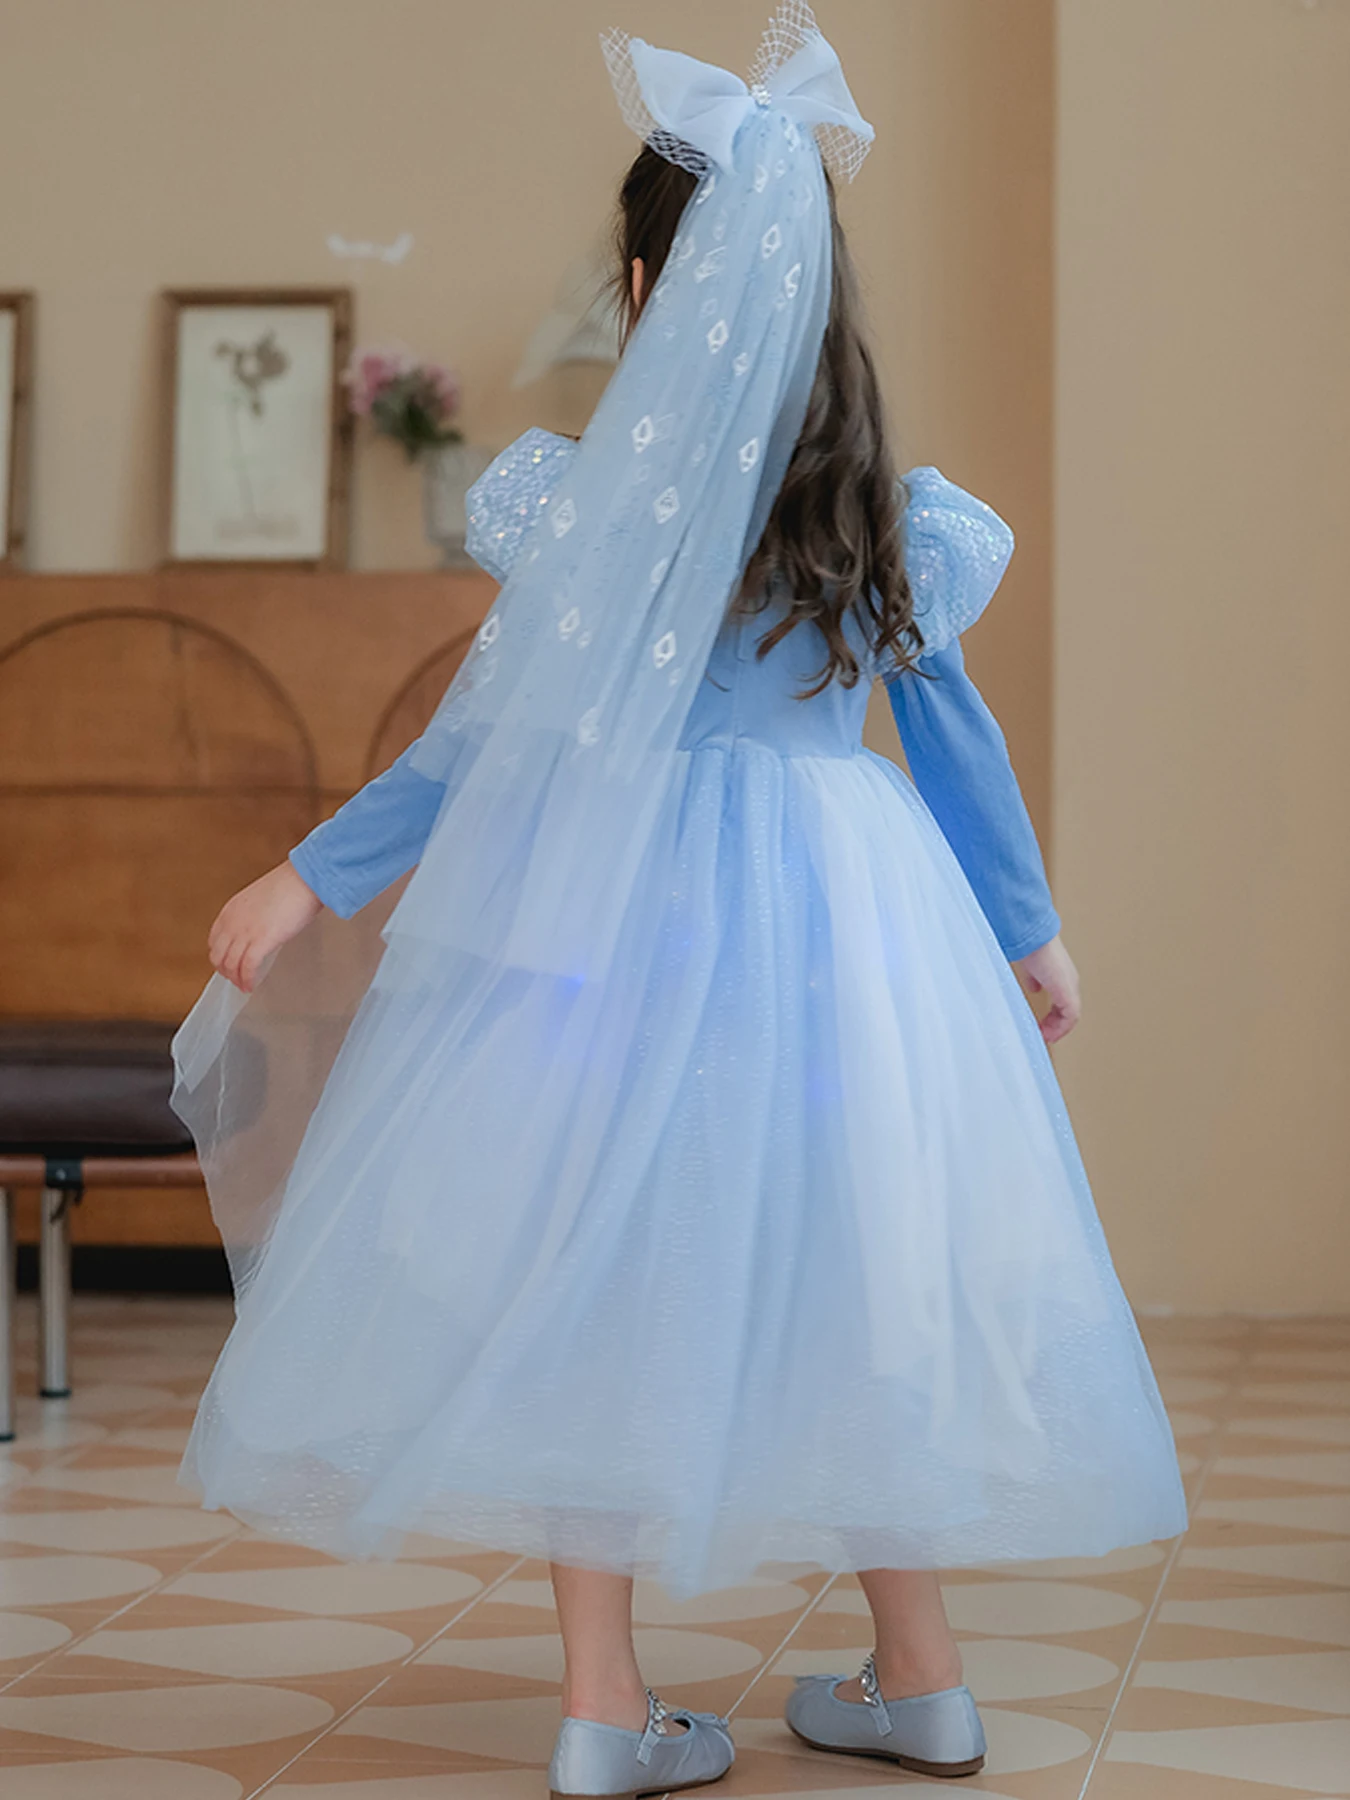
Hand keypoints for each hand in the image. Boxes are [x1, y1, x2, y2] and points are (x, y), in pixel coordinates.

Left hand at [208, 861, 322, 993]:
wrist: (303, 880)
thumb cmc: (290, 885)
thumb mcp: (260, 899)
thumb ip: (252, 916)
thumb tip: (259, 930)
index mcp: (230, 910)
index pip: (214, 940)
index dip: (220, 956)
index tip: (228, 963)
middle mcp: (232, 922)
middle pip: (218, 956)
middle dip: (225, 971)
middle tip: (235, 979)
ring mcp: (244, 932)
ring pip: (230, 965)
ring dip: (236, 979)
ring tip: (244, 985)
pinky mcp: (260, 942)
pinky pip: (247, 968)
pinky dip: (247, 980)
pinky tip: (251, 985)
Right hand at [1014, 934, 1081, 1043]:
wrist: (1033, 939)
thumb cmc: (1029, 948)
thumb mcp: (1030, 968)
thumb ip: (1033, 979)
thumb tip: (1035, 987)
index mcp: (1061, 976)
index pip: (1063, 1002)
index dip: (1053, 1016)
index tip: (1041, 1025)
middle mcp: (1070, 982)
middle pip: (1069, 1011)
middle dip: (1056, 1025)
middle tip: (1044, 1034)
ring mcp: (1070, 988)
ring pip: (1071, 1016)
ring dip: (1058, 1029)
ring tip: (1046, 1036)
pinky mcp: (1068, 994)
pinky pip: (1070, 1017)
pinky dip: (1061, 1028)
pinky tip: (1049, 1033)